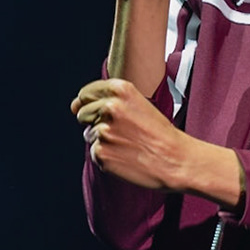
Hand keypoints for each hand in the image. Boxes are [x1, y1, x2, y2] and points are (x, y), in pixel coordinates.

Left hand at [72, 78, 244, 209]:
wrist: (176, 160)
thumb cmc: (160, 133)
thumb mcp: (138, 104)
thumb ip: (107, 100)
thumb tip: (73, 107)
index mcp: (120, 89)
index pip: (85, 93)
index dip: (90, 104)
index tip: (102, 113)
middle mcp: (109, 106)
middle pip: (82, 114)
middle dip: (95, 123)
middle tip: (122, 133)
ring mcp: (103, 130)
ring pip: (88, 134)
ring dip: (103, 141)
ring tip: (128, 145)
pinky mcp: (101, 153)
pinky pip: (94, 153)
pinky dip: (107, 157)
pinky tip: (126, 157)